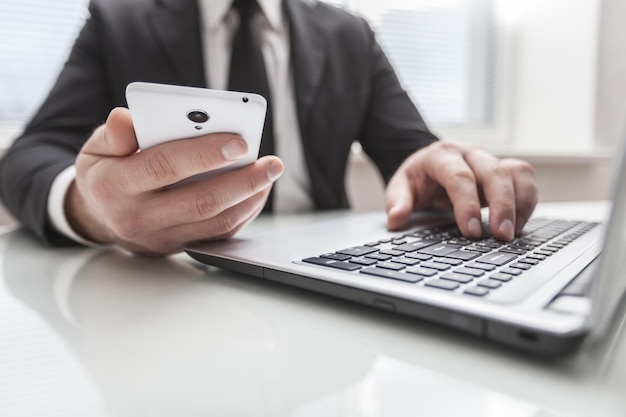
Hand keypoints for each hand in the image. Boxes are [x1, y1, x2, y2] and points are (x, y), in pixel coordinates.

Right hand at [66, 107, 283, 255]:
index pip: (164, 167)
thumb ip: (113, 133)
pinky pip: (220, 234)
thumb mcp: (96, 148)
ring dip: (250, 198)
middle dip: (242, 180)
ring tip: (270, 173)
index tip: (239, 141)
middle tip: (271, 162)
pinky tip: (257, 191)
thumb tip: (127, 119)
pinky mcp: (180, 246)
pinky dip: (244, 212)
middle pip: (200, 201)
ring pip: (216, 222)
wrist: (98, 218)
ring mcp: (161, 238)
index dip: (204, 154)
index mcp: (114, 186)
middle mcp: (138, 218)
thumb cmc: (105, 174)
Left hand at [385, 141, 536, 240]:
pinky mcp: (503, 169)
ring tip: (513, 232)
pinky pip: (524, 177)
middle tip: (501, 235)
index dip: (467, 204)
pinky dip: (527, 199)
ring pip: (516, 172)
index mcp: (441, 155)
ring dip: (520, 202)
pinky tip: (519, 223)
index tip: (472, 232)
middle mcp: (469, 153)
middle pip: (493, 172)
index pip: (459, 177)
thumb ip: (398, 202)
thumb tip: (396, 219)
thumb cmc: (417, 179)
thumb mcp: (400, 188)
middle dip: (501, 205)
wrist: (428, 165)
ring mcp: (489, 159)